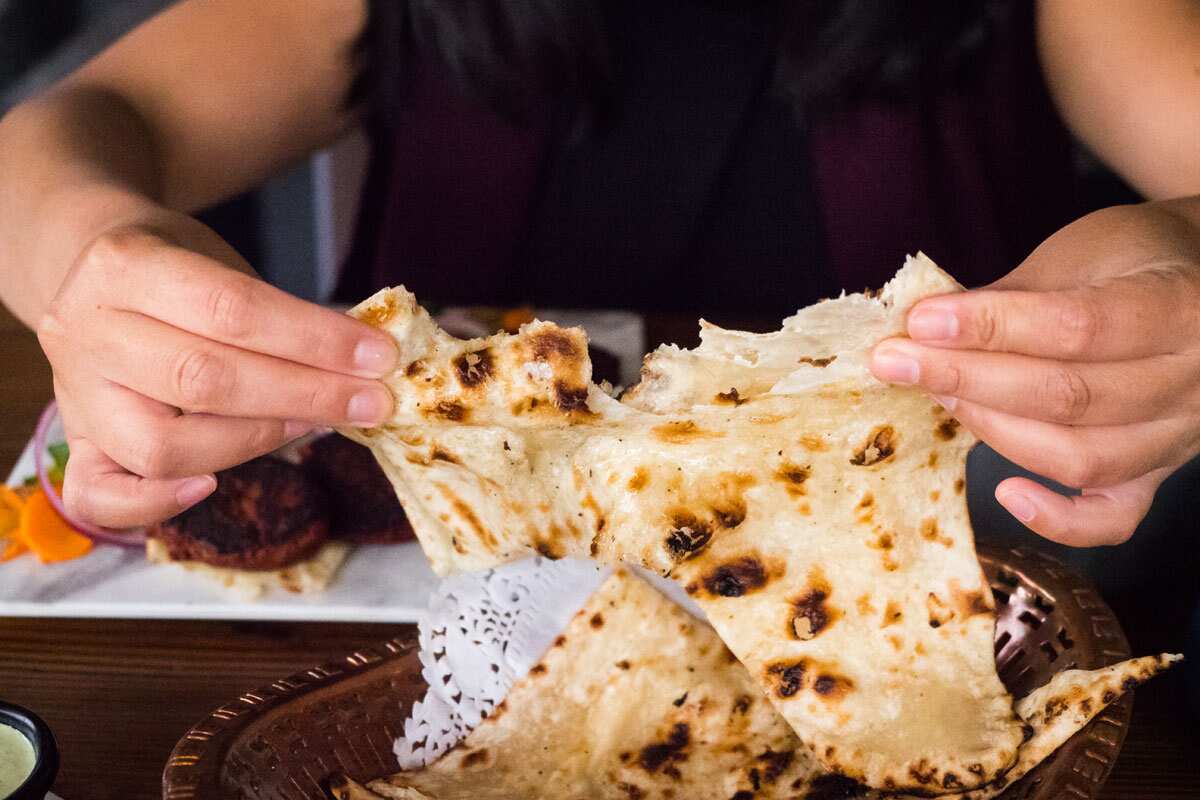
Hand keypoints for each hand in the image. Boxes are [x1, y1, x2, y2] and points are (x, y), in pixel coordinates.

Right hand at [37, 212, 397, 527]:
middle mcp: (87, 330)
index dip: (315, 340)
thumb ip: (280, 315)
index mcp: (124, 265)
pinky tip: (212, 485)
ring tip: (312, 425)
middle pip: (203, 379)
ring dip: (255, 442)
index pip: (231, 309)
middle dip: (305, 396)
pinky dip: (158, 503)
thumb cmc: (180, 274)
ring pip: (162, 445)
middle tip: (372, 402)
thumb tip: (368, 364)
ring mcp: (74, 393)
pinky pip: (99, 496)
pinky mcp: (75, 443)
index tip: (380, 358)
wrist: (90, 274)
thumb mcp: (223, 264)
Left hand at [870, 200, 1199, 545]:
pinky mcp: (1159, 474)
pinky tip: (1006, 494)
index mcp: (1176, 306)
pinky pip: (1112, 518)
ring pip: (1078, 456)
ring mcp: (1179, 435)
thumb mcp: (1080, 253)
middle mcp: (1191, 379)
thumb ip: (1014, 295)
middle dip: (966, 379)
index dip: (991, 327)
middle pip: (1069, 396)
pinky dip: (1059, 520)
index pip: (1076, 327)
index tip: (919, 322)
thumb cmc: (1130, 260)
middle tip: (896, 362)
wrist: (1197, 280)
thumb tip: (923, 329)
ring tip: (935, 395)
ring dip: (991, 429)